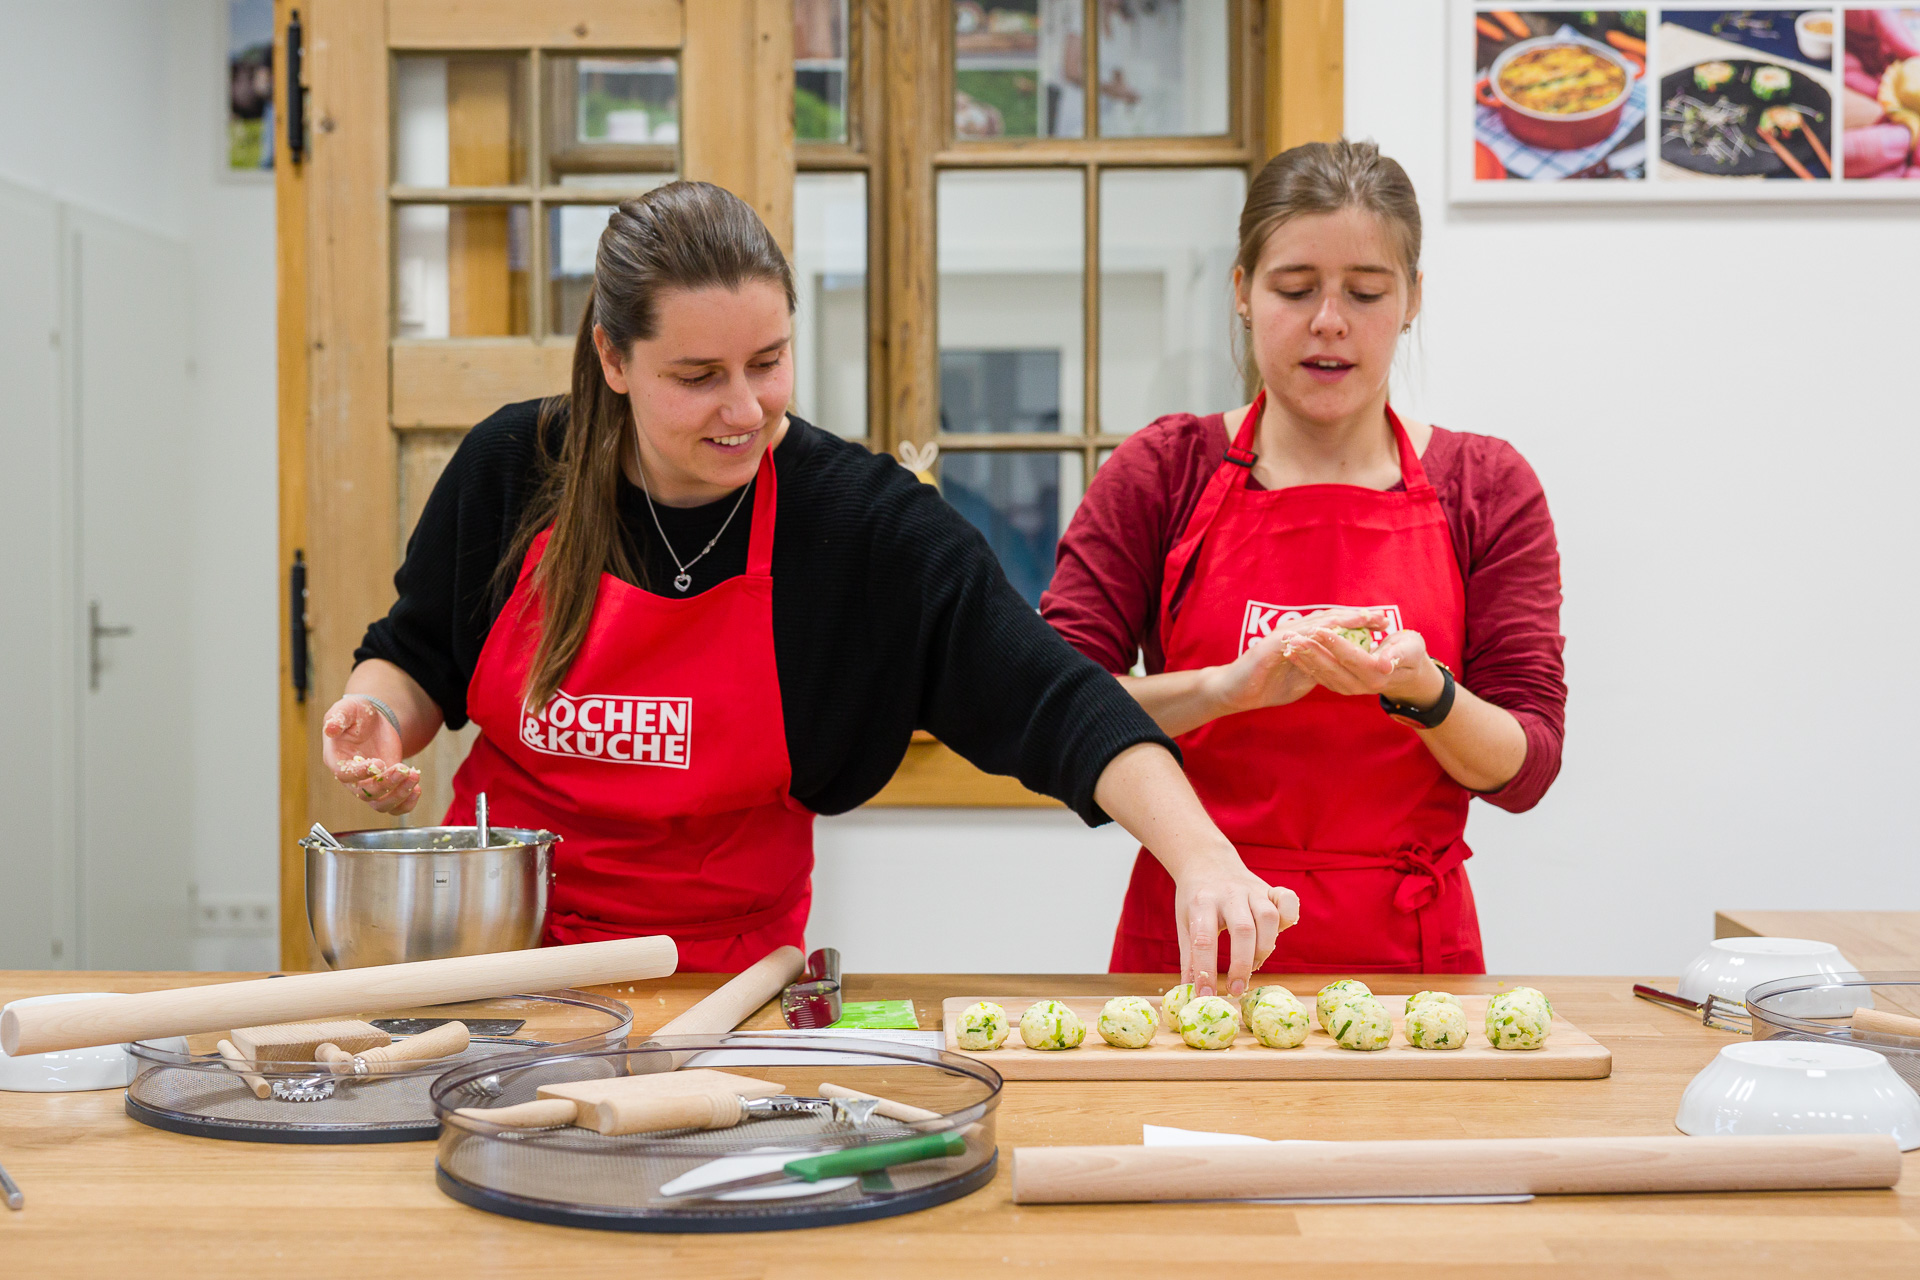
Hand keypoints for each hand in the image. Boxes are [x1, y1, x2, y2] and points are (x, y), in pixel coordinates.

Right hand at [322, 696, 422, 813]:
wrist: (373, 721)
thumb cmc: (356, 714)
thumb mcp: (347, 709)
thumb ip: (338, 717)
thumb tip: (330, 728)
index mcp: (337, 760)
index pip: (345, 775)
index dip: (361, 773)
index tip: (379, 763)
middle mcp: (351, 778)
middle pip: (366, 793)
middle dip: (387, 783)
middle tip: (405, 769)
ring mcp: (369, 784)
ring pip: (380, 804)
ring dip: (399, 795)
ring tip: (414, 776)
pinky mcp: (385, 786)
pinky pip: (394, 806)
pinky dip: (406, 803)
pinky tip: (417, 789)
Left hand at [1173, 844, 1300, 996]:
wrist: (1207, 861)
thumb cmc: (1195, 900)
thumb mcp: (1185, 925)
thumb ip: (1190, 958)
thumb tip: (1189, 994)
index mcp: (1201, 902)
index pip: (1204, 940)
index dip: (1205, 971)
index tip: (1206, 996)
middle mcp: (1229, 894)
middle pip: (1243, 930)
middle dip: (1242, 965)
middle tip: (1236, 990)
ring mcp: (1252, 889)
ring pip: (1269, 917)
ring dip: (1264, 948)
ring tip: (1254, 965)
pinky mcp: (1270, 888)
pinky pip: (1288, 900)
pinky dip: (1289, 918)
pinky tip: (1279, 933)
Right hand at [1208, 608, 1386, 715]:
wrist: (1236, 690)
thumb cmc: (1267, 684)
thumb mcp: (1303, 676)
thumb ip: (1321, 667)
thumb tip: (1342, 666)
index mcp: (1305, 638)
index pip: (1336, 626)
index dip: (1359, 624)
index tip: (1383, 626)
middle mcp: (1296, 630)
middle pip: (1332, 618)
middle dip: (1358, 616)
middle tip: (1383, 616)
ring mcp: (1285, 635)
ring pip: (1319, 622)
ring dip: (1344, 619)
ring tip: (1366, 617)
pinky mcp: (1274, 644)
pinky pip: (1301, 635)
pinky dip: (1319, 632)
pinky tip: (1337, 631)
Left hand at [1285, 625, 1445, 707]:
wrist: (1407, 672)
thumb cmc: (1411, 653)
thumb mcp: (1411, 650)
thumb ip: (1397, 655)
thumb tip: (1384, 663)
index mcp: (1377, 674)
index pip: (1352, 657)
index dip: (1335, 643)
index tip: (1319, 629)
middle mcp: (1361, 686)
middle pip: (1333, 667)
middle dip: (1312, 651)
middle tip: (1294, 636)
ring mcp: (1349, 688)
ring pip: (1323, 674)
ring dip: (1304, 659)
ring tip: (1288, 643)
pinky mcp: (1340, 686)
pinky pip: (1320, 677)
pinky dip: (1305, 666)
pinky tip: (1290, 653)